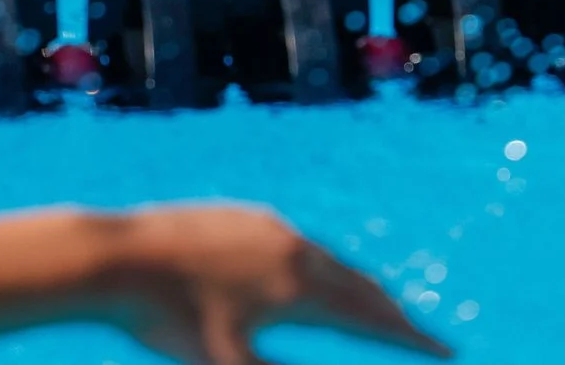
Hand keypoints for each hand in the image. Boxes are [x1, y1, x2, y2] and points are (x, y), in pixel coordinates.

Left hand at [105, 206, 452, 364]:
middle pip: (360, 285)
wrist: (116, 256)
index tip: (448, 350)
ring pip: (328, 261)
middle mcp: (295, 250)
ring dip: (356, 287)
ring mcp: (269, 227)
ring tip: (371, 306)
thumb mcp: (228, 364)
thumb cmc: (167, 319)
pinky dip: (320, 266)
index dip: (412, 339)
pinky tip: (308, 275)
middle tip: (417, 334)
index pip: (372, 319)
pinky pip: (297, 243)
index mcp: (300, 290)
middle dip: (392, 314)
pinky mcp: (242, 215)